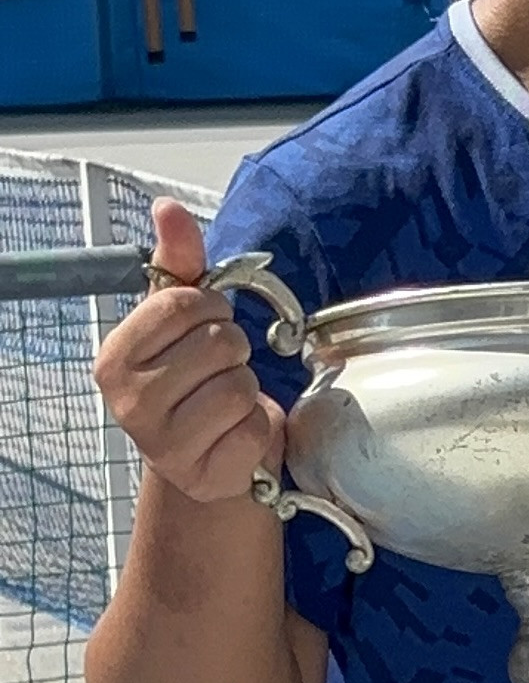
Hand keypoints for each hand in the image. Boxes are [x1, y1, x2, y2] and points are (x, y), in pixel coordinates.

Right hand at [92, 199, 286, 505]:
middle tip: (216, 371)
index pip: (183, 303)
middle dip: (233, 350)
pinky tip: (234, 433)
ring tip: (224, 403)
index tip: (204, 327)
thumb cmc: (191, 381)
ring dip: (247, 388)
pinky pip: (256, 427)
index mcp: (115, 356)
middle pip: (220, 343)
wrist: (202, 458)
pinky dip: (258, 426)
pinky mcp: (205, 473)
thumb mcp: (181, 320)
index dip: (210, 309)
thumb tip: (168, 208)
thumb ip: (178, 264)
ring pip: (240, 385)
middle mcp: (129, 401)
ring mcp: (164, 443)